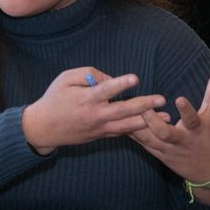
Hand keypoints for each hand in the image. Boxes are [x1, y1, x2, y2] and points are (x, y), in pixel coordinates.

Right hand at [21, 68, 164, 155]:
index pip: (106, 90)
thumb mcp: (65, 78)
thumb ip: (88, 73)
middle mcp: (95, 115)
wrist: (43, 128)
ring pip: (127, 125)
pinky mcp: (101, 135)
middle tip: (161, 99)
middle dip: (144, 105)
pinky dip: (137, 129)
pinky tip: (152, 126)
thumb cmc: (54, 98)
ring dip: (148, 121)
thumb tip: (110, 78)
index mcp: (86, 99)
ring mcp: (99, 128)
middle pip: (124, 110)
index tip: (135, 79)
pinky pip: (122, 132)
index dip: (121, 84)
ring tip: (166, 118)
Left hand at [131, 68, 209, 204]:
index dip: (186, 110)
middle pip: (165, 133)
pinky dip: (132, 134)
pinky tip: (119, 123)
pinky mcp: (158, 154)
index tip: (179, 98)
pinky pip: (143, 144)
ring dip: (137, 127)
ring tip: (125, 112)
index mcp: (196, 129)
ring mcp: (168, 150)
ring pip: (150, 140)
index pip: (192, 119)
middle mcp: (181, 141)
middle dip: (153, 122)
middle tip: (142, 106)